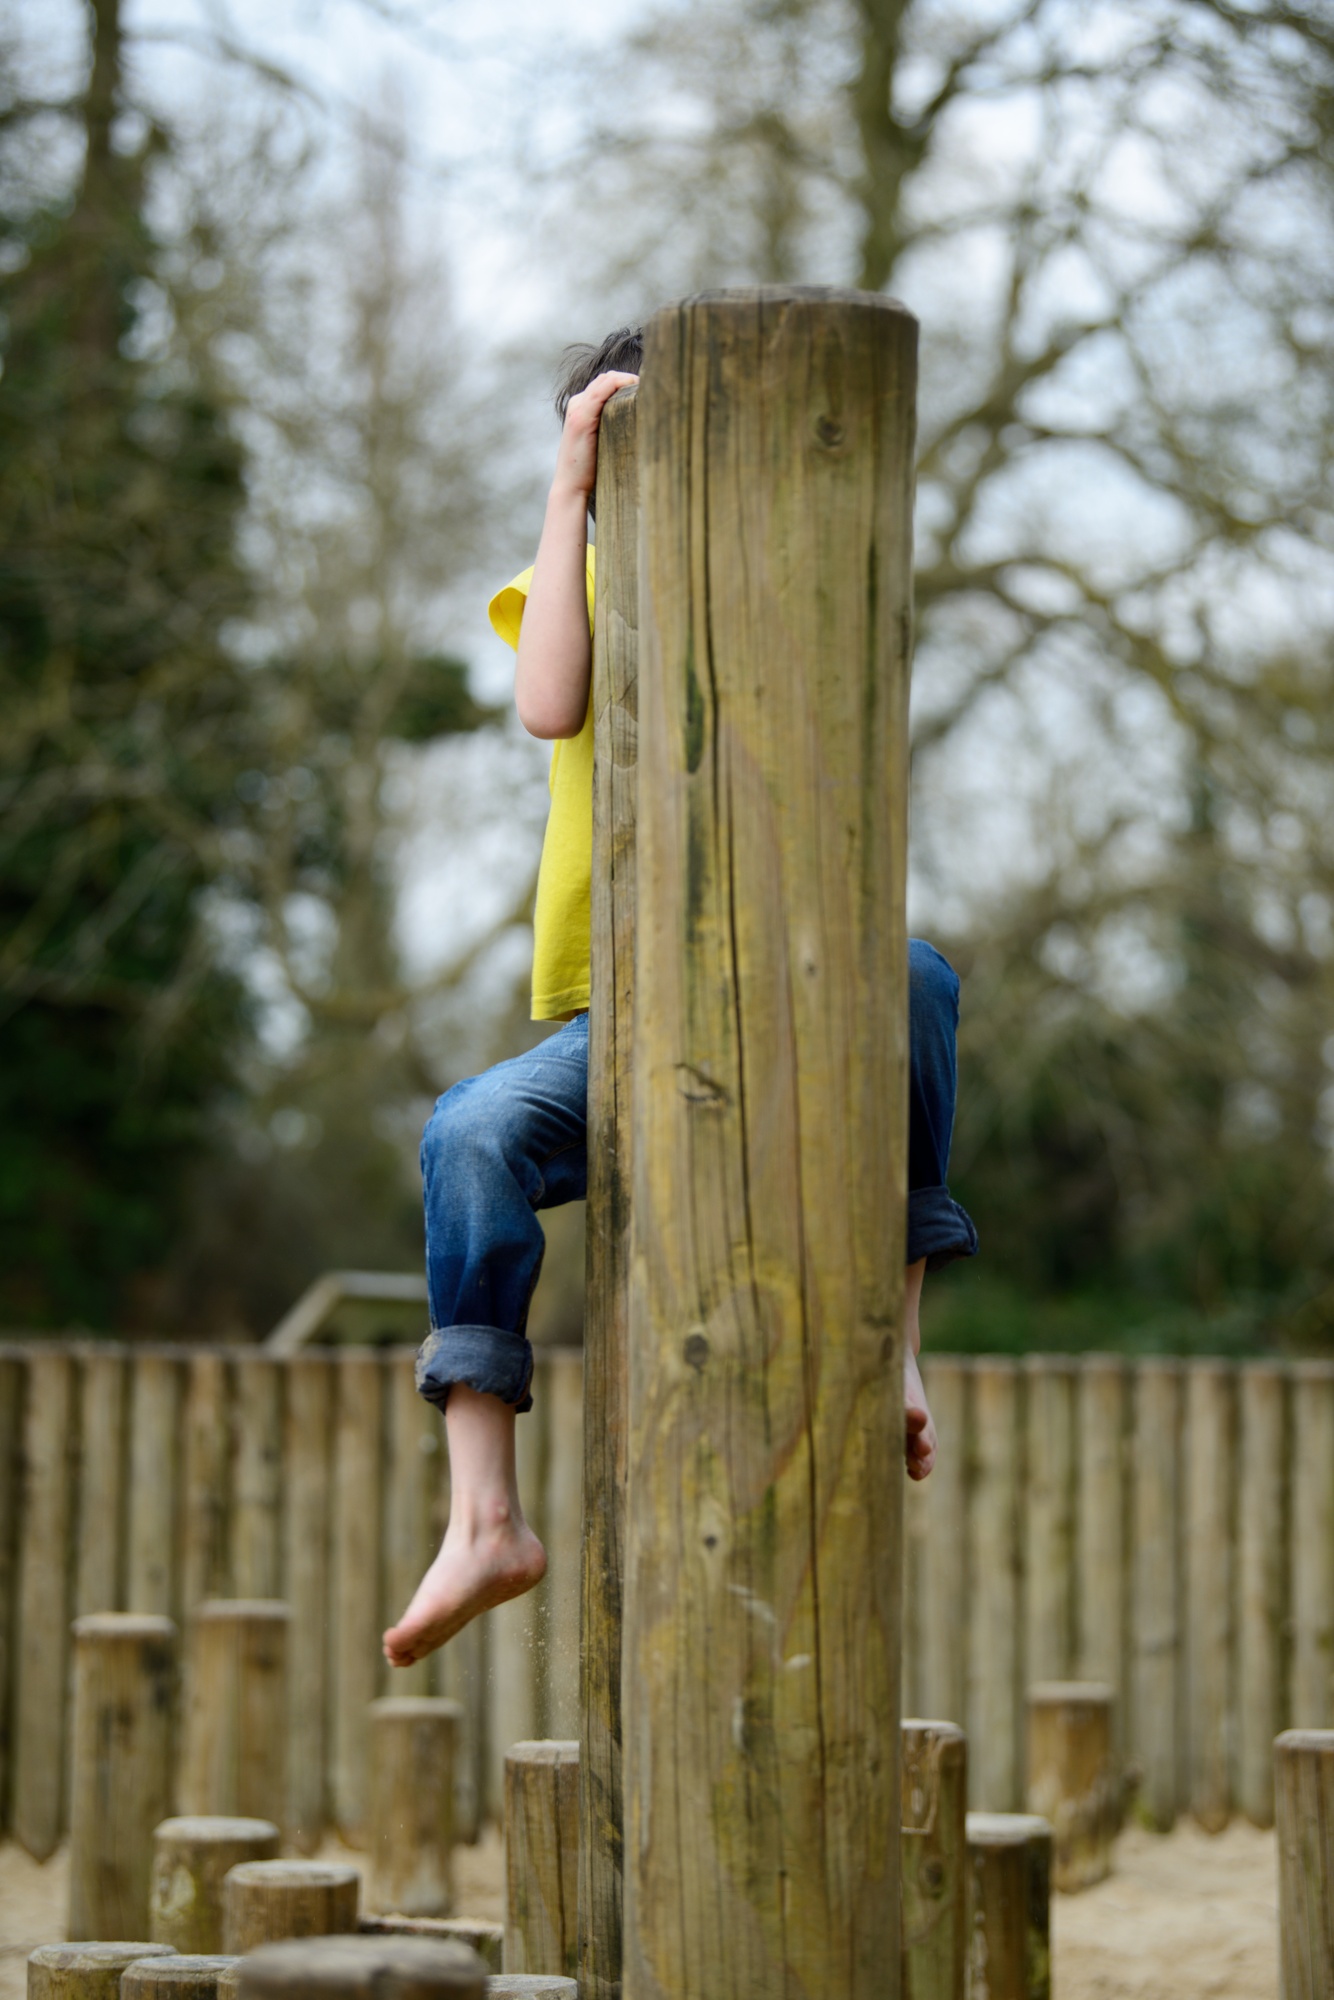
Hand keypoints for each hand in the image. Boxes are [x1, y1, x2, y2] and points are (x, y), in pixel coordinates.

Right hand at [552, 370, 638, 503]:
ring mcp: (578, 409)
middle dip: (629, 379)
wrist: (572, 487)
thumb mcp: (604, 442)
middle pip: (606, 378)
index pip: (605, 383)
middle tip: (651, 387)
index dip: (626, 381)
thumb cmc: (591, 469)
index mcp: (581, 407)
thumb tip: (643, 422)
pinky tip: (634, 390)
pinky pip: (601, 391)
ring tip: (646, 389)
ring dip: (627, 380)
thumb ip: (615, 427)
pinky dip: (619, 384)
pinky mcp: (581, 418)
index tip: (646, 390)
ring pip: (605, 380)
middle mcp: (577, 403)